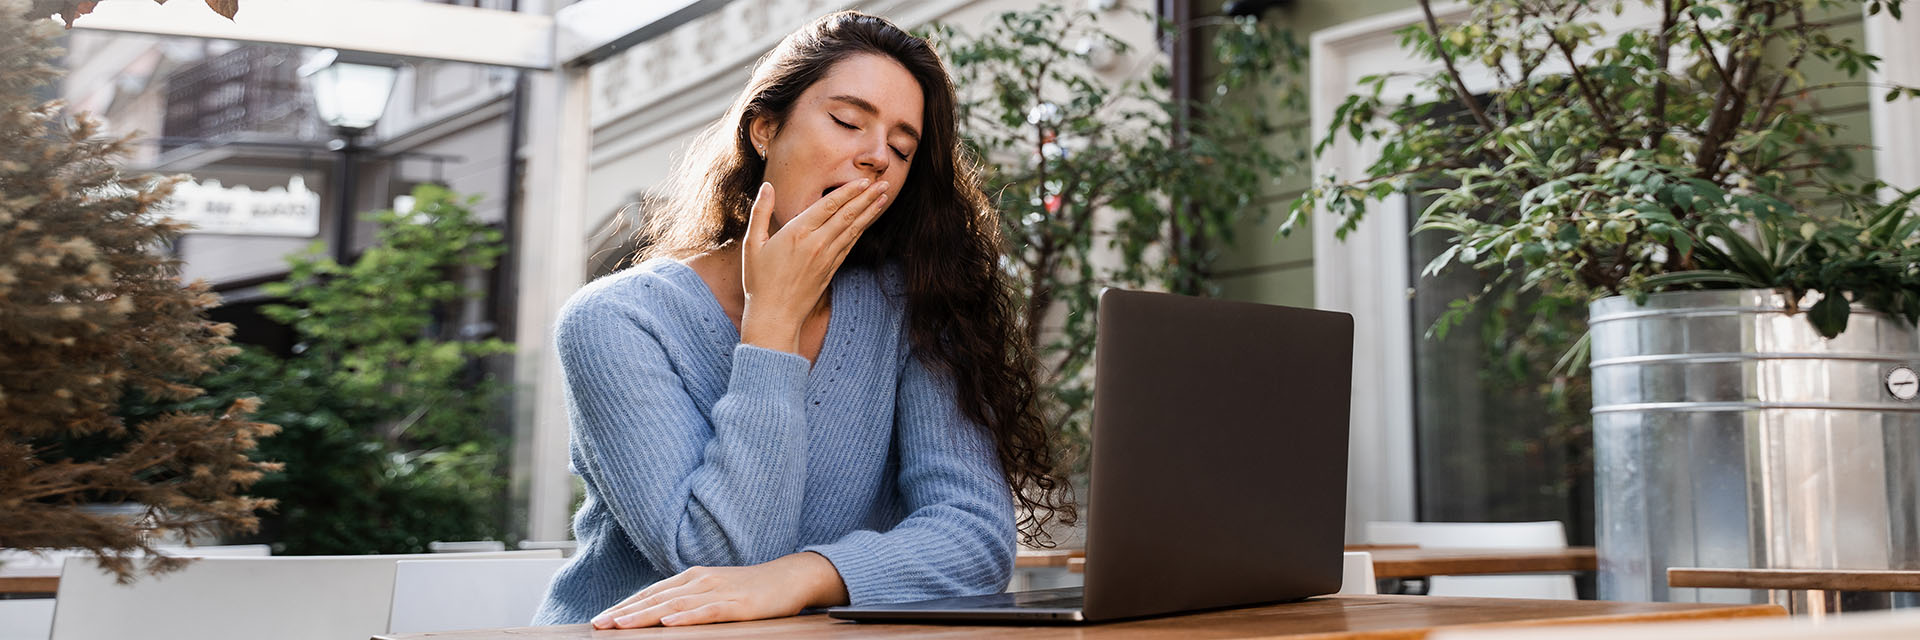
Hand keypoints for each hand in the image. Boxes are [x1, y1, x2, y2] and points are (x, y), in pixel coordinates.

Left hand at [589, 552, 849, 628]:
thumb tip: (659, 615)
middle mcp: (700, 581)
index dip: (624, 606)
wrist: (791, 577)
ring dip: (646, 615)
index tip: (600, 620)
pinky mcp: (737, 604)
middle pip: (656, 598)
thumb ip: (688, 600)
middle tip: (599, 624)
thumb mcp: (714, 592)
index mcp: (692, 578)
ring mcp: (718, 591)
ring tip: (622, 625)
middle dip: (625, 612)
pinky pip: (708, 611)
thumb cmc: (751, 588)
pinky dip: (686, 617)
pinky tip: (669, 622)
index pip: (651, 593)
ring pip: (675, 605)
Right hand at [739, 179, 889, 354]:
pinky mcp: (831, 269)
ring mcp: (827, 258)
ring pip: (853, 229)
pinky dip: (860, 230)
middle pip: (847, 214)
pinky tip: (867, 220)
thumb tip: (767, 186)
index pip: (828, 205)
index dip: (848, 191)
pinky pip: (849, 244)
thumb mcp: (752, 244)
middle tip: (884, 183)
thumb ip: (761, 212)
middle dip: (866, 197)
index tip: (864, 180)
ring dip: (869, 211)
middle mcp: (816, 243)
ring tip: (883, 197)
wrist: (775, 315)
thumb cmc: (759, 280)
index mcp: (797, 233)